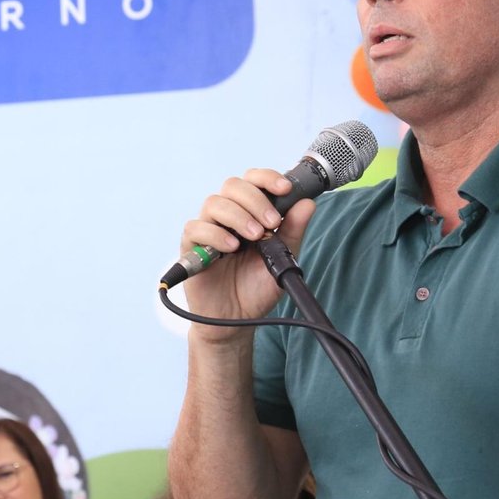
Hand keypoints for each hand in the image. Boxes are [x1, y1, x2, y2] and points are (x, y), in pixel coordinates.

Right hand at [178, 169, 316, 336]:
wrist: (236, 320)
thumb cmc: (256, 288)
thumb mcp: (283, 260)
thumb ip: (293, 231)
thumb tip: (307, 203)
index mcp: (250, 213)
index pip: (254, 181)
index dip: (267, 178)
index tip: (285, 188)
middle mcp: (228, 216)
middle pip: (233, 185)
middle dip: (255, 199)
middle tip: (272, 223)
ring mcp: (208, 230)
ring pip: (214, 203)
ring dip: (238, 216)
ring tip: (255, 237)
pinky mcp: (191, 247)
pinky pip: (195, 228)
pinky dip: (214, 234)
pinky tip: (231, 248)